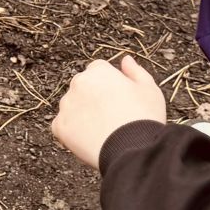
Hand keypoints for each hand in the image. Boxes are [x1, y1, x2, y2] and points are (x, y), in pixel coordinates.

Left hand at [52, 55, 166, 168]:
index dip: (110, 85)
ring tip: (102, 132)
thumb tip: (125, 59)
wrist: (132, 149)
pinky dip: (72, 133)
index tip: (119, 100)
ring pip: (72, 107)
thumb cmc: (144, 118)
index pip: (98, 70)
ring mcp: (67, 104)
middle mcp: (78, 83)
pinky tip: (90, 142)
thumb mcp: (149, 90)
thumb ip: (135, 71)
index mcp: (99, 71)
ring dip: (81, 114)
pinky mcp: (59, 126)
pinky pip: (63, 127)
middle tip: (110, 117)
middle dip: (92, 98)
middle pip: (82, 87)